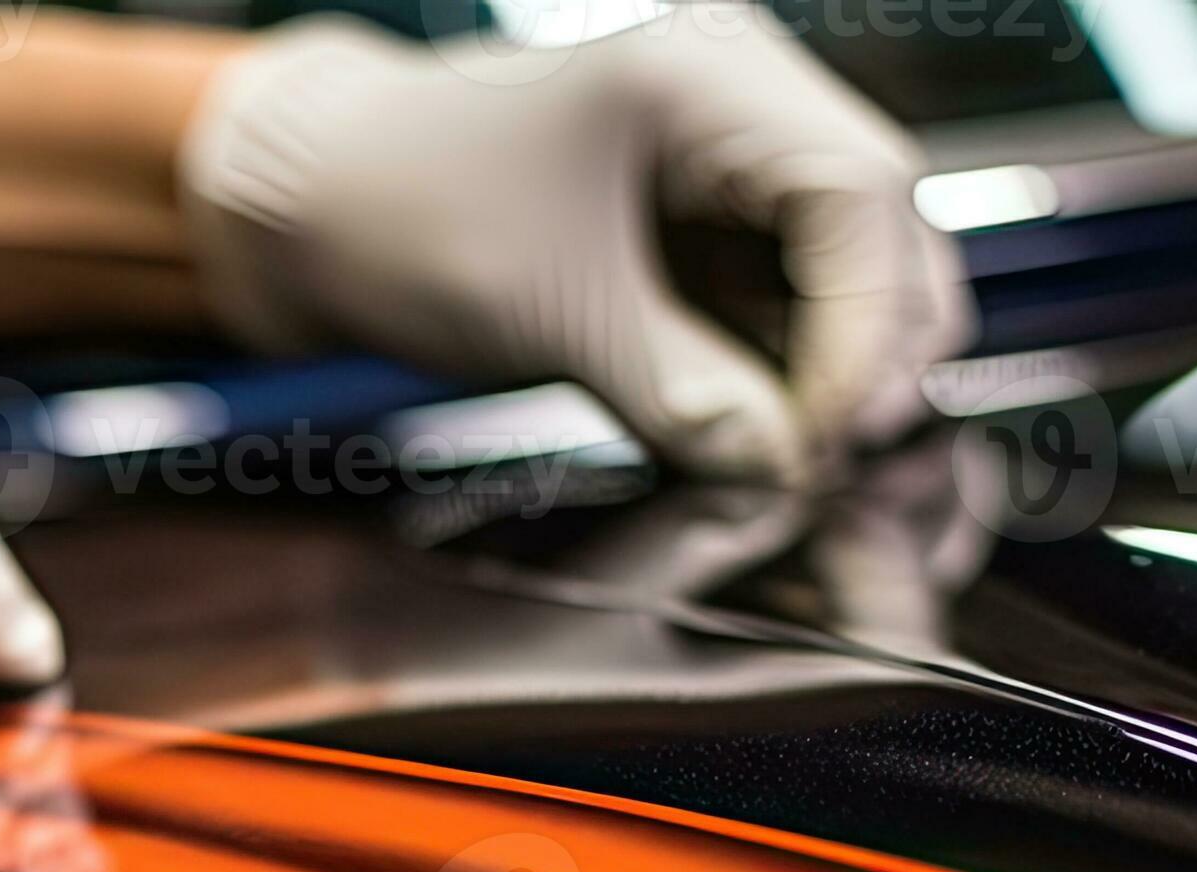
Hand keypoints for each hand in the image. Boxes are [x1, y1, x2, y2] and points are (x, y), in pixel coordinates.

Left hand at [178, 4, 971, 484]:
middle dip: (872, 347)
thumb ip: (684, 397)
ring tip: (796, 456)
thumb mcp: (553, 317)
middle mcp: (739, 97)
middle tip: (827, 456)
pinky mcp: (702, 218)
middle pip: (880, 223)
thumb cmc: (403, 215)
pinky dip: (786, 366)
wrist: (316, 207)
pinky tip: (765, 432)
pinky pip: (783, 294)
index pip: (858, 192)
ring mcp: (727, 155)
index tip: (830, 433)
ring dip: (837, 366)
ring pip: (845, 266)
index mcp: (707, 75)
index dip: (866, 325)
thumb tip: (785, 470)